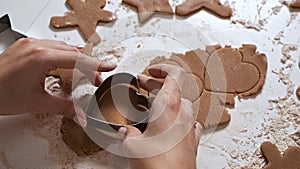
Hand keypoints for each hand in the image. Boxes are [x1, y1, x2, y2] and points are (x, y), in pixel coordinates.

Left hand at [0, 38, 115, 125]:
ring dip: (77, 61)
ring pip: (63, 48)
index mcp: (41, 58)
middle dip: (88, 66)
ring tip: (84, 75)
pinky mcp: (26, 47)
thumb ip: (63, 108)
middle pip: (73, 53)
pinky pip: (52, 47)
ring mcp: (30, 45)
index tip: (109, 67)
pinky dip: (64, 57)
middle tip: (97, 80)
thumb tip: (80, 115)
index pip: (77, 59)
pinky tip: (66, 66)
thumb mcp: (36, 103)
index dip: (96, 65)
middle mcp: (36, 47)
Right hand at [118, 64, 201, 168]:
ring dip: (166, 100)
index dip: (163, 68)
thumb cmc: (158, 165)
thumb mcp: (132, 145)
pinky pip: (186, 120)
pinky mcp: (191, 140)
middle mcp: (183, 114)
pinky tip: (167, 124)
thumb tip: (126, 131)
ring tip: (152, 105)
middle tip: (143, 85)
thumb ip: (128, 133)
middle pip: (174, 88)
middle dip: (157, 84)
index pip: (175, 74)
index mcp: (169, 107)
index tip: (151, 71)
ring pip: (180, 104)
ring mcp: (189, 127)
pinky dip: (176, 116)